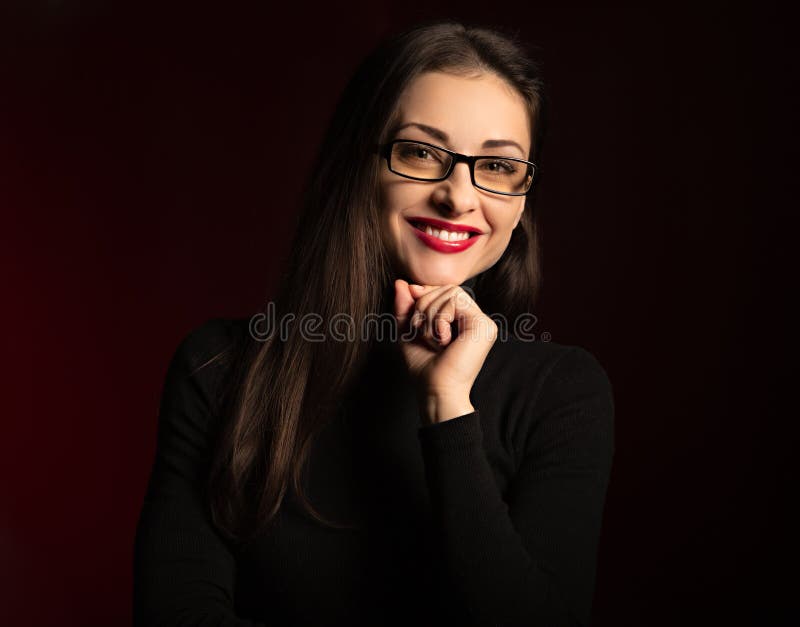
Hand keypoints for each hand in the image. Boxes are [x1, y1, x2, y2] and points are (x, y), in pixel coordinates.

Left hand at [393, 279, 497, 421]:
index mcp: (463, 320)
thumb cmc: (424, 367)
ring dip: (431, 314)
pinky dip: (439, 319)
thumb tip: (401, 282)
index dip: (426, 293)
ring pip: (451, 292)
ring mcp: (483, 322)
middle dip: (425, 305)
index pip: (446, 290)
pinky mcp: (483, 325)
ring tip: (432, 338)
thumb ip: (405, 306)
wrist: (436, 390)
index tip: (412, 308)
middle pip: (447, 288)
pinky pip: (455, 302)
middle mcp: (476, 319)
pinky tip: (443, 340)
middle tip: (423, 332)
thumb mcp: (409, 331)